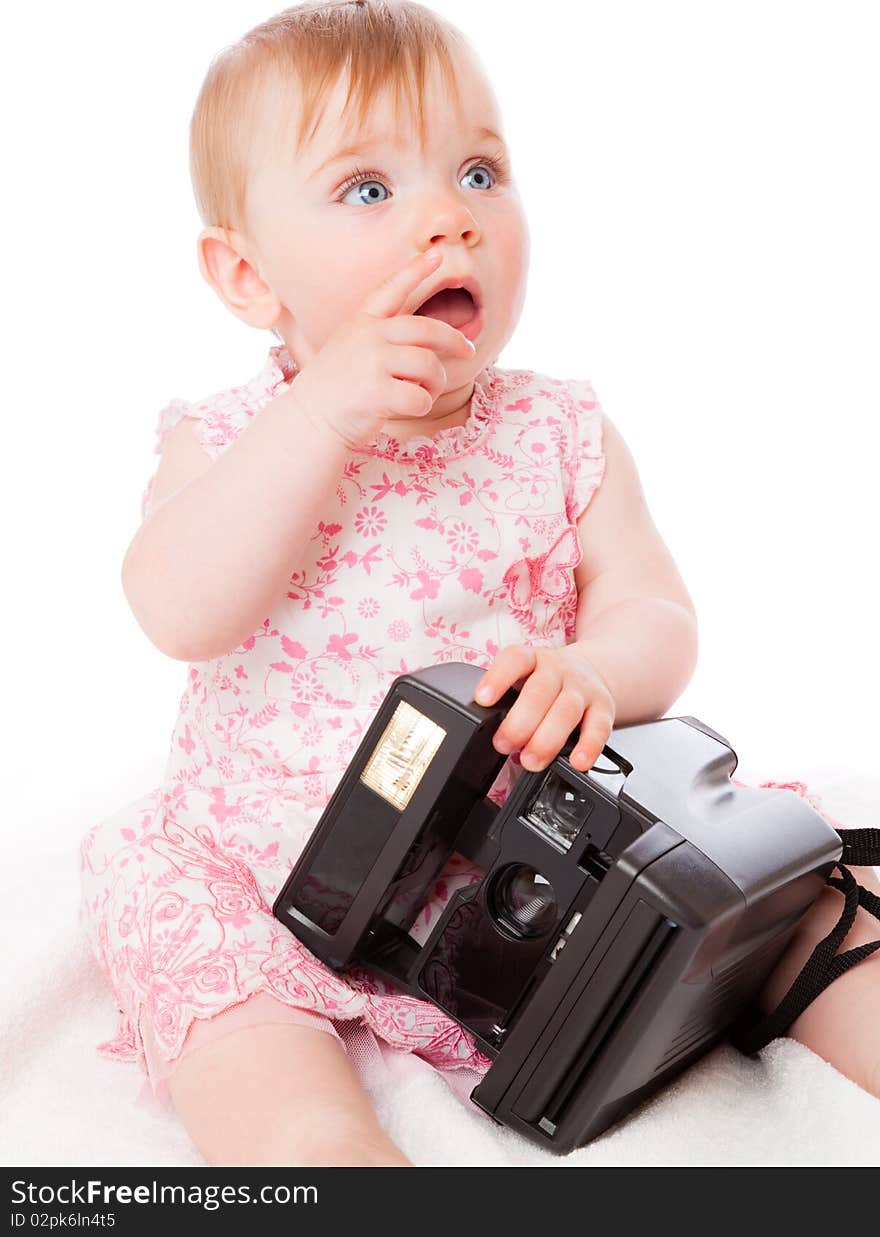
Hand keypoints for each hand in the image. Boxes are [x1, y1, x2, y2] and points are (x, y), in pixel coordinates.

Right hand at [286, 248, 476, 449]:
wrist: (310, 420)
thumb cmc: (337, 389)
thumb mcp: (349, 348)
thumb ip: (380, 338)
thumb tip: (430, 343)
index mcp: (361, 322)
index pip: (391, 290)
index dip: (416, 270)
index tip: (438, 253)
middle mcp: (368, 337)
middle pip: (428, 330)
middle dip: (455, 340)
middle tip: (470, 350)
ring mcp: (372, 363)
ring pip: (429, 365)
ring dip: (435, 382)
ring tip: (424, 391)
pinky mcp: (378, 393)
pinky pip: (421, 397)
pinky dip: (422, 405)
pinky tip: (408, 408)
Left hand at [474, 643, 615, 773]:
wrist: (592, 671)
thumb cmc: (547, 682)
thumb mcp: (524, 678)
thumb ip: (507, 699)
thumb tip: (485, 733)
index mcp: (533, 658)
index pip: (515, 659)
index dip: (498, 678)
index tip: (483, 699)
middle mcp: (559, 669)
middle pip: (540, 692)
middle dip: (519, 722)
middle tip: (503, 745)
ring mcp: (583, 687)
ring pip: (567, 711)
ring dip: (547, 740)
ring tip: (531, 761)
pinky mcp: (604, 708)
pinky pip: (599, 728)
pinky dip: (589, 747)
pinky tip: (577, 762)